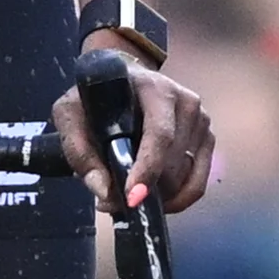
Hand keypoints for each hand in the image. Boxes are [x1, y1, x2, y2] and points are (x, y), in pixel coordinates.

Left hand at [52, 48, 213, 215]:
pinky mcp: (207, 138)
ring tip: (128, 191)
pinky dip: (176, 199)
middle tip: (111, 198)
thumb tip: (103, 190)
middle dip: (143, 191)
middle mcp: (187, 102)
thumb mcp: (71, 113)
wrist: (123, 79)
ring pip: (183, 179)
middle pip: (172, 165)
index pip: (160, 135)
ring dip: (156, 196)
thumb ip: (78, 150)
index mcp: (156, 89)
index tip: (132, 198)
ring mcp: (201, 121)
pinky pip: (197, 184)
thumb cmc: (97, 97)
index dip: (148, 169)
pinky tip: (154, 198)